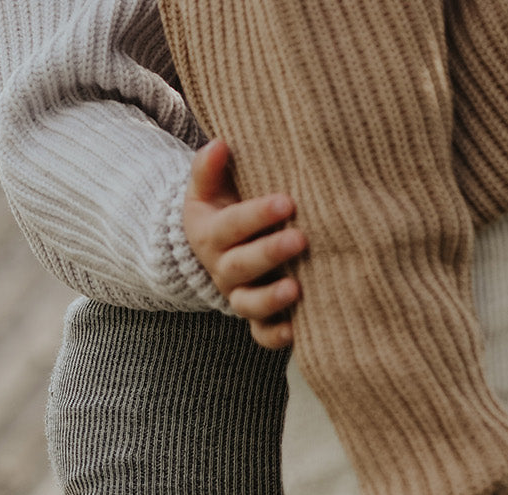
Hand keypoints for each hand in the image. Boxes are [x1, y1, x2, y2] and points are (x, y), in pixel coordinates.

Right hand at [183, 139, 306, 348]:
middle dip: (270, 253)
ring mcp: (238, 295)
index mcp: (211, 234)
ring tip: (297, 289)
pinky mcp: (255, 317)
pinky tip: (295, 332)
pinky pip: (260, 334)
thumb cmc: (221, 208)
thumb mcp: (206, 188)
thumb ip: (209, 168)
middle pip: (241, 265)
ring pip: (248, 304)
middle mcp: (223, 268)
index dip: (257, 215)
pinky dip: (275, 336)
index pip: (232, 225)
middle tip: (300, 239)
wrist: (213, 248)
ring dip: (271, 299)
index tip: (287, 202)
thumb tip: (219, 144)